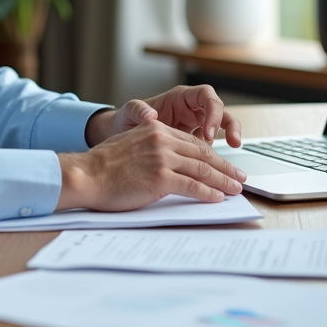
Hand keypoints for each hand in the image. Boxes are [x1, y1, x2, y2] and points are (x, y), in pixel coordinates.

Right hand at [57, 119, 246, 211]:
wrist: (86, 175)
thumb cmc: (103, 165)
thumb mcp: (131, 144)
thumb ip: (152, 147)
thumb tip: (170, 162)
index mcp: (156, 129)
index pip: (192, 142)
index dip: (212, 155)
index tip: (223, 164)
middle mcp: (162, 140)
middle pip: (203, 155)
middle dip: (224, 168)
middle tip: (239, 177)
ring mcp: (163, 158)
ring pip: (202, 170)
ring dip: (223, 181)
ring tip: (235, 189)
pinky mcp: (161, 178)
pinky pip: (193, 186)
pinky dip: (208, 193)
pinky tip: (218, 197)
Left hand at [86, 84, 242, 147]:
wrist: (120, 137)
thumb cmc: (126, 122)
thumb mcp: (128, 113)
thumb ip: (137, 111)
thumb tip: (150, 114)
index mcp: (179, 98)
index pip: (205, 96)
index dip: (212, 111)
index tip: (208, 131)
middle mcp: (191, 110)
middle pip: (220, 112)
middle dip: (230, 127)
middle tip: (234, 143)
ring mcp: (194, 125)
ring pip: (221, 129)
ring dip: (230, 141)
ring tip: (231, 158)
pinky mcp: (194, 142)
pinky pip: (211, 147)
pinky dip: (216, 158)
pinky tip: (216, 171)